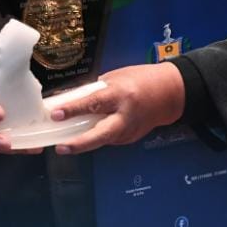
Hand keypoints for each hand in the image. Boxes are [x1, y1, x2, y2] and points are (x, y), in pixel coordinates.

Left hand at [49, 62, 184, 154]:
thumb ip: (95, 91)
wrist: (170, 94)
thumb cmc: (141, 80)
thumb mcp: (114, 78)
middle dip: (79, 143)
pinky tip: (85, 138)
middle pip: (101, 134)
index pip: (93, 103)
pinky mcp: (131, 138)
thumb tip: (72, 100)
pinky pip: (109, 139)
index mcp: (120, 94)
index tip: (56, 114)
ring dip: (84, 143)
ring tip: (65, 144)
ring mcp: (129, 130)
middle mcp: (125, 115)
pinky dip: (96, 138)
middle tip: (61, 148)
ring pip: (103, 140)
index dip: (73, 109)